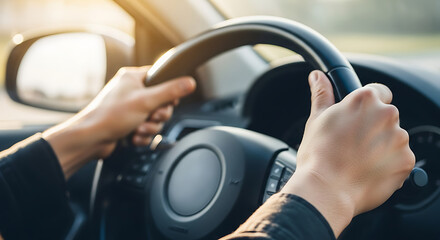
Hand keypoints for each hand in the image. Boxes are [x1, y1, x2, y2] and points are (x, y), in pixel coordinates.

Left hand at [43, 66, 195, 177]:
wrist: (91, 140)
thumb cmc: (110, 116)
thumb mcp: (146, 101)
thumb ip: (171, 91)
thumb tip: (190, 82)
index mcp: (133, 78)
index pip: (161, 77)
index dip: (168, 91)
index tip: (167, 100)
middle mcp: (132, 91)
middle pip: (162, 102)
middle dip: (158, 115)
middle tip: (150, 116)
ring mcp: (130, 109)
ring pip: (156, 118)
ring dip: (150, 127)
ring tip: (137, 129)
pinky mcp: (129, 124)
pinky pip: (147, 130)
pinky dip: (142, 136)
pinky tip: (133, 136)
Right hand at [281, 70, 414, 236]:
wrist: (326, 189)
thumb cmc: (318, 154)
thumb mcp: (317, 119)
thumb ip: (322, 94)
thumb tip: (317, 76)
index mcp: (365, 100)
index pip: (379, 92)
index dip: (367, 106)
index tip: (358, 119)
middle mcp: (386, 114)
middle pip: (387, 116)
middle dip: (374, 127)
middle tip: (353, 143)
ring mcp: (399, 138)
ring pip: (394, 138)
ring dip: (382, 146)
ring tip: (359, 160)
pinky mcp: (406, 161)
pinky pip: (400, 159)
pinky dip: (389, 165)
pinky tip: (368, 171)